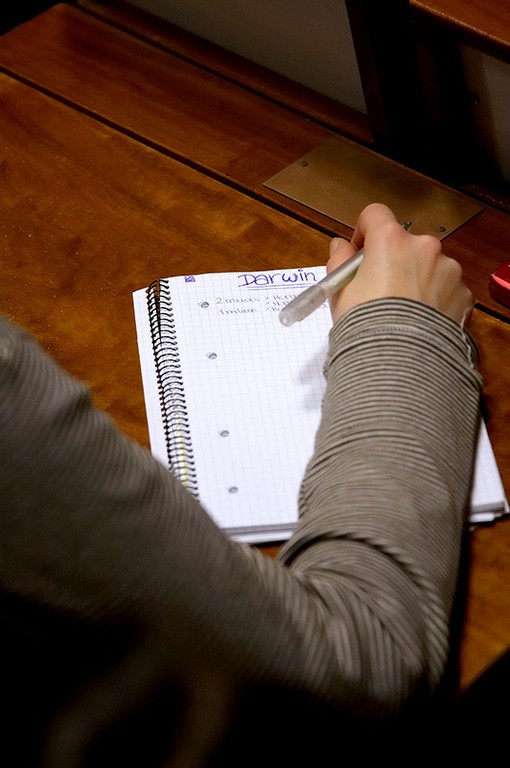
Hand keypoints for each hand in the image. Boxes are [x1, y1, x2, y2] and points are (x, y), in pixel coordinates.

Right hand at [327, 203, 472, 324]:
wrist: (401, 360)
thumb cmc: (365, 325)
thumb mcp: (340, 293)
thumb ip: (339, 262)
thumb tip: (340, 247)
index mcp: (390, 240)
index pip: (375, 215)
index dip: (364, 232)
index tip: (359, 253)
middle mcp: (423, 246)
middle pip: (405, 244)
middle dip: (394, 261)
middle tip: (381, 291)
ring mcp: (448, 269)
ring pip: (429, 266)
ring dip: (418, 279)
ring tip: (405, 312)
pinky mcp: (463, 293)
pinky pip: (446, 289)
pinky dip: (435, 299)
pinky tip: (422, 321)